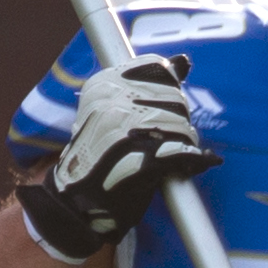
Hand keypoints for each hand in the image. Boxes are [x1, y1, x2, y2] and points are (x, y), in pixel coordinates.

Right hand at [19, 55, 215, 262]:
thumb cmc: (97, 157)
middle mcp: (113, 102)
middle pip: (175, 98)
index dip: (167, 90)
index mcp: (103, 85)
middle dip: (176, 121)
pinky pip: (183, 152)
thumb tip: (184, 61)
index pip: (157, 68)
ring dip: (183, 142)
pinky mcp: (141, 160)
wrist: (72, 205)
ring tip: (166, 156)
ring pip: (182, 125)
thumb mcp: (111, 112)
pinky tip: (195, 164)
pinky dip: (194, 160)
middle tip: (159, 141)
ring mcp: (127, 131)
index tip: (158, 109)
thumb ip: (145, 86)